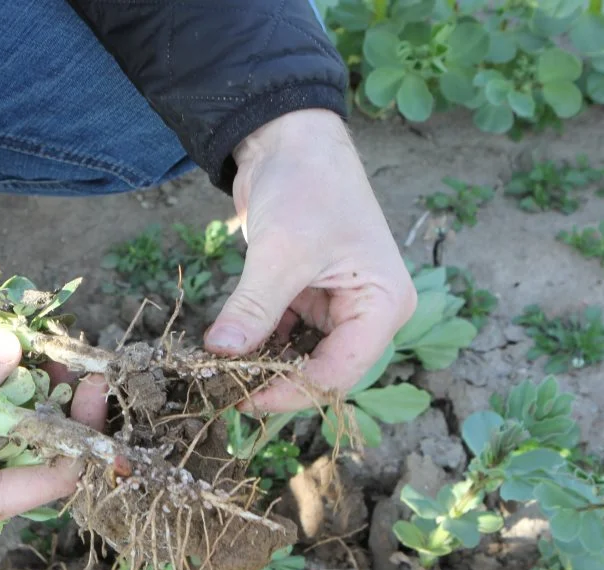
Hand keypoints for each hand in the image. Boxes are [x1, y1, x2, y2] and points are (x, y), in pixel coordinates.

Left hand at [205, 109, 416, 411]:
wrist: (289, 138)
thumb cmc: (306, 185)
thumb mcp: (281, 251)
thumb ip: (254, 308)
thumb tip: (220, 354)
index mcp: (385, 305)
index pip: (339, 372)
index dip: (291, 392)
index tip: (242, 397)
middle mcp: (368, 311)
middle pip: (321, 369)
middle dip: (274, 381)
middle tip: (223, 391)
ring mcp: (338, 305)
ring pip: (299, 355)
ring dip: (262, 364)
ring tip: (219, 375)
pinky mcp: (308, 296)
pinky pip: (284, 335)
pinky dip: (257, 342)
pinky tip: (225, 350)